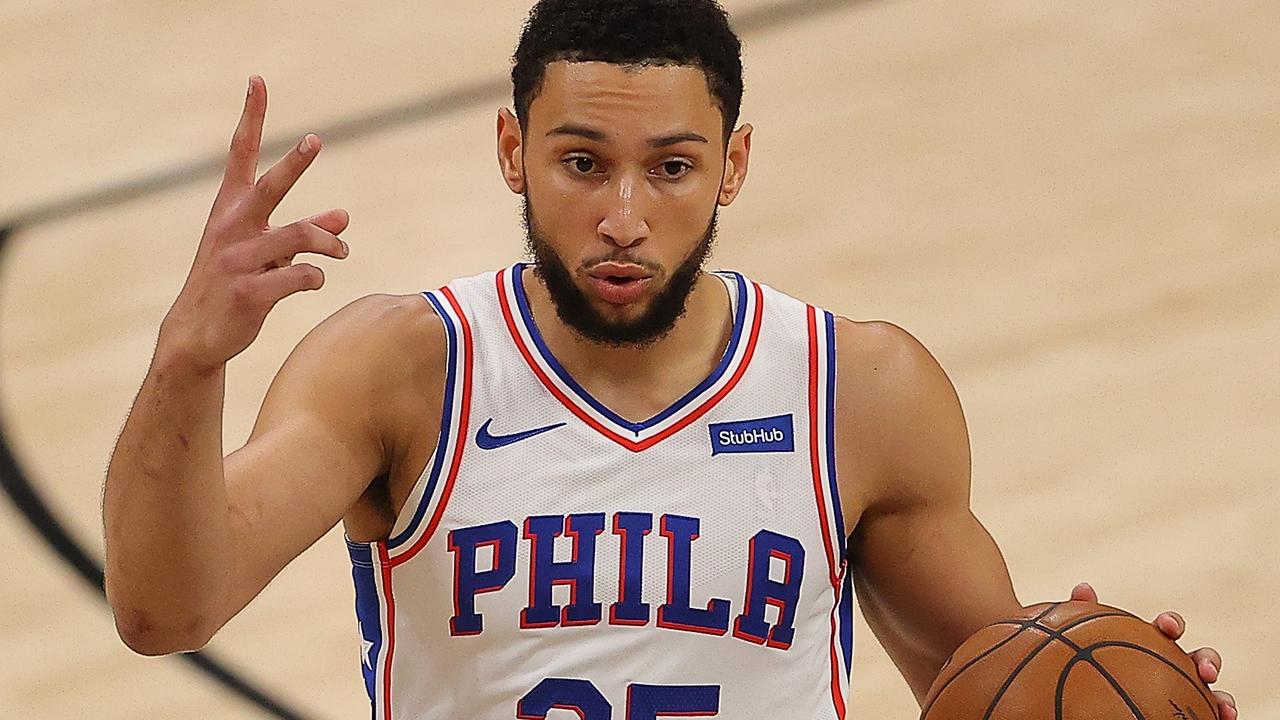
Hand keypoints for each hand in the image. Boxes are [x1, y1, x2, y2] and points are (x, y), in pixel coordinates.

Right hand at [160, 75, 349, 373]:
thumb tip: (344, 216)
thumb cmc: (235, 284)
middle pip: (270, 187)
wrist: (198, 335)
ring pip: (298, 237)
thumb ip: (304, 232)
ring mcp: (238, 259)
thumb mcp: (266, 252)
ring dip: (328, 242)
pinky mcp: (249, 292)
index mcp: (230, 209)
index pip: (241, 153)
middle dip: (294, 163)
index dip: (252, 117)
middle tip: (316, 139)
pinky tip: (315, 281)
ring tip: (342, 252)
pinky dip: (315, 277)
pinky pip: (298, 277)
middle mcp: (233, 227)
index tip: (257, 80)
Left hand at [1071, 582, 1237, 719]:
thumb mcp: (1076, 644)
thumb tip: (1083, 588)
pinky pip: (1206, 717)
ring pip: (1211, 694)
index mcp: (1150, 644)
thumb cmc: (1082, 668)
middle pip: (1198, 659)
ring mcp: (1181, 692)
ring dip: (1222, 697)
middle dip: (1207, 660)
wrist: (1082, 702)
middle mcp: (1173, 667)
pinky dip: (1217, 719)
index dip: (1171, 624)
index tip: (1166, 627)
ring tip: (1224, 707)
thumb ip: (1081, 620)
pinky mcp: (1186, 713)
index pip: (1167, 629)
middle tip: (1204, 670)